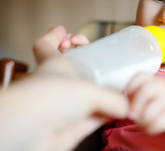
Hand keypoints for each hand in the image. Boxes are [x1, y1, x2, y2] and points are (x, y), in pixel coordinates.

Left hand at [0, 25, 128, 150]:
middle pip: (70, 66)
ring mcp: (67, 104)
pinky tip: (121, 108)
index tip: (64, 30)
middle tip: (93, 50)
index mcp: (53, 65)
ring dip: (100, 86)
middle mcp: (59, 84)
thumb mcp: (86, 89)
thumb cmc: (49, 99)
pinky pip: (95, 116)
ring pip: (85, 91)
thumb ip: (112, 97)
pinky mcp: (75, 125)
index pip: (45, 45)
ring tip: (117, 81)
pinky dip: (108, 112)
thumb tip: (129, 106)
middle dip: (84, 57)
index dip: (54, 36)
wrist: (34, 135)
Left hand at [126, 73, 164, 134]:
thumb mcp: (150, 92)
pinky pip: (157, 123)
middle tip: (132, 114)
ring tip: (141, 122)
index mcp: (154, 79)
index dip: (129, 88)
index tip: (128, 98)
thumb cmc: (161, 100)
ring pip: (150, 110)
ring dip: (142, 120)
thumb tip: (126, 109)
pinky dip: (150, 128)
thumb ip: (136, 96)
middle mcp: (162, 86)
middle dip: (135, 104)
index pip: (139, 76)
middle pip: (145, 90)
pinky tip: (150, 127)